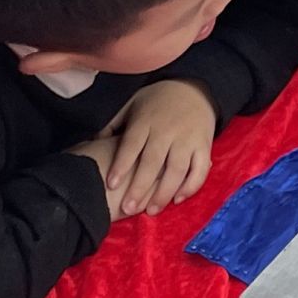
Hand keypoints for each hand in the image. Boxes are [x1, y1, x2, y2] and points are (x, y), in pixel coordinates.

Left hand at [98, 80, 218, 215]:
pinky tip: (178, 199)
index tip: (111, 184)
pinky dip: (191, 185)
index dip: (122, 164)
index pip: (132, 144)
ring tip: (152, 211)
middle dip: (140, 187)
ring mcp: (187, 139)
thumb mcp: (132, 104)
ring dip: (164, 192)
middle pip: (153, 161)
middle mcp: (167, 130)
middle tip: (128, 209)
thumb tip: (93, 142)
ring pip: (177, 169)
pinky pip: (200, 169)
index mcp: (146, 120)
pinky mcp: (204, 145)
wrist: (195, 87)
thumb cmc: (157, 100)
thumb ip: (113, 123)